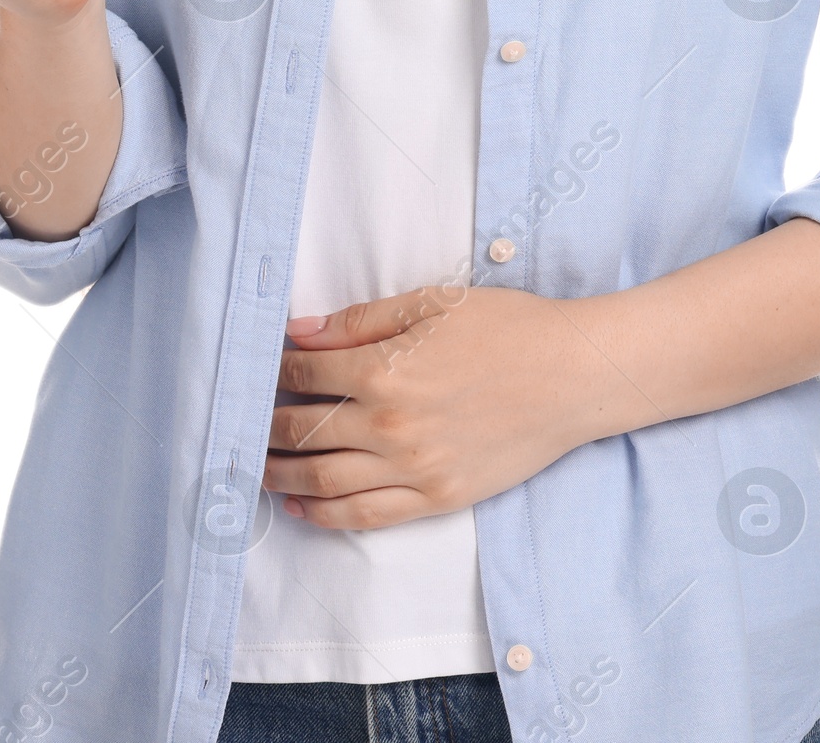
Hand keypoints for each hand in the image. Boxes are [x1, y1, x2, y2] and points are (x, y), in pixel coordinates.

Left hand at [264, 283, 611, 529]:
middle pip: (304, 431)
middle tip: (246, 422)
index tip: (264, 369)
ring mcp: (414, 469)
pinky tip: (300, 504)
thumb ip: (362, 320)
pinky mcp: (437, 498)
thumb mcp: (433, 303)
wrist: (572, 375)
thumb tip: (300, 332)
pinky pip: (366, 515)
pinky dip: (324, 514)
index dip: (279, 369)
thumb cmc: (508, 328)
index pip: (308, 373)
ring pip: (324, 481)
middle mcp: (392, 426)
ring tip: (257, 467)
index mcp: (387, 370)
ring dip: (280, 475)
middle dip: (267, 426)